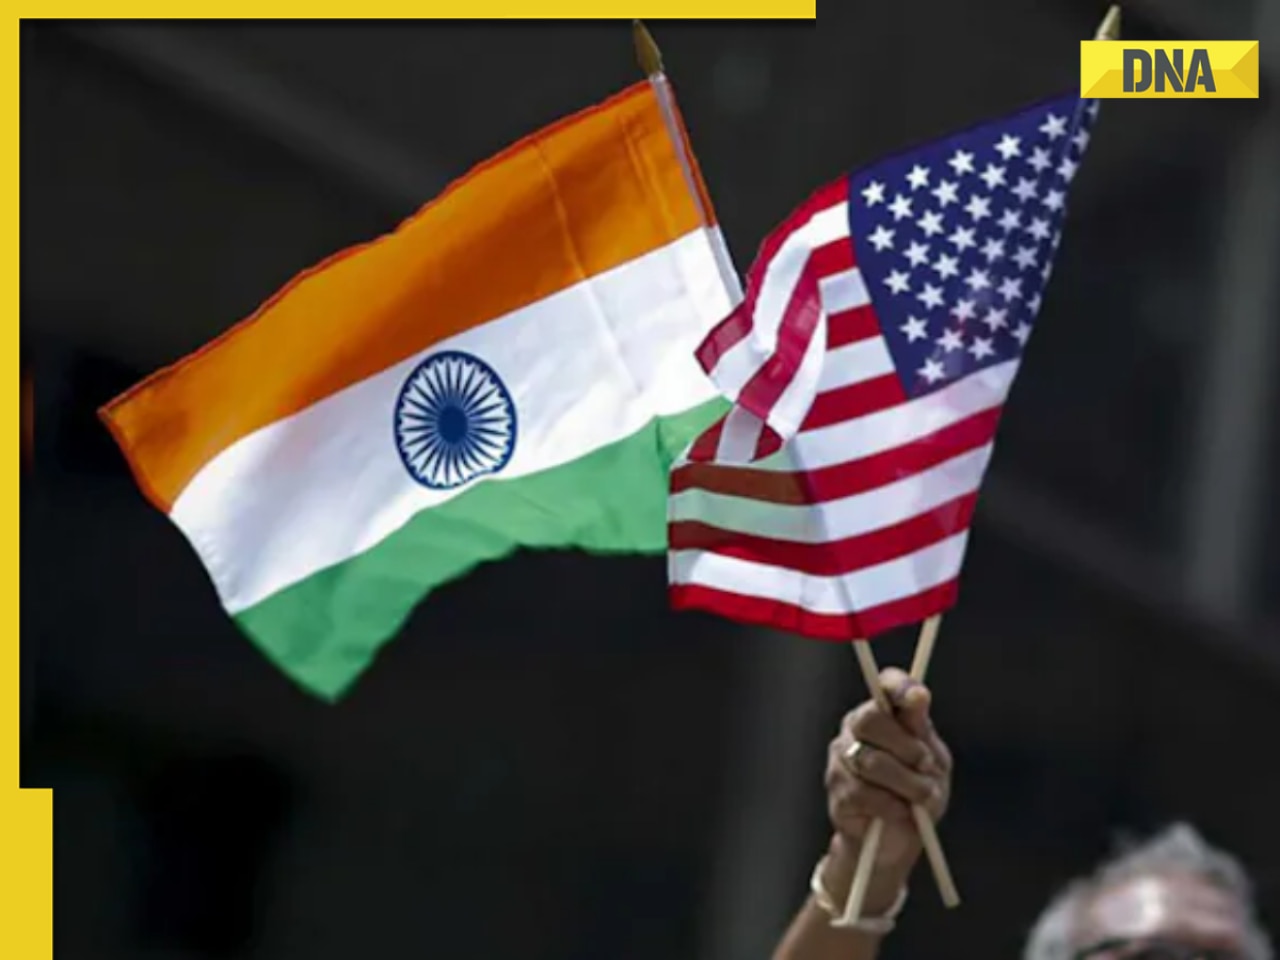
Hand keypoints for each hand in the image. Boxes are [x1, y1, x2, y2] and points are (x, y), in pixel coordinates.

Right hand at [820, 668, 951, 907]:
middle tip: (926, 766)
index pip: (885, 686)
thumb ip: (920, 730)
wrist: (900, 841)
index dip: (899, 686)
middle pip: (870, 720)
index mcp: (882, 714)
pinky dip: (890, 805)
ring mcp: (841, 760)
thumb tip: (918, 695)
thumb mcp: (932, 760)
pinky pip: (863, 793)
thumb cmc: (917, 794)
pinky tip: (899, 812)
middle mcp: (855, 730)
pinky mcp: (837, 792)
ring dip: (906, 783)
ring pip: (870, 761)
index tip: (918, 698)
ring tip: (921, 797)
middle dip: (905, 746)